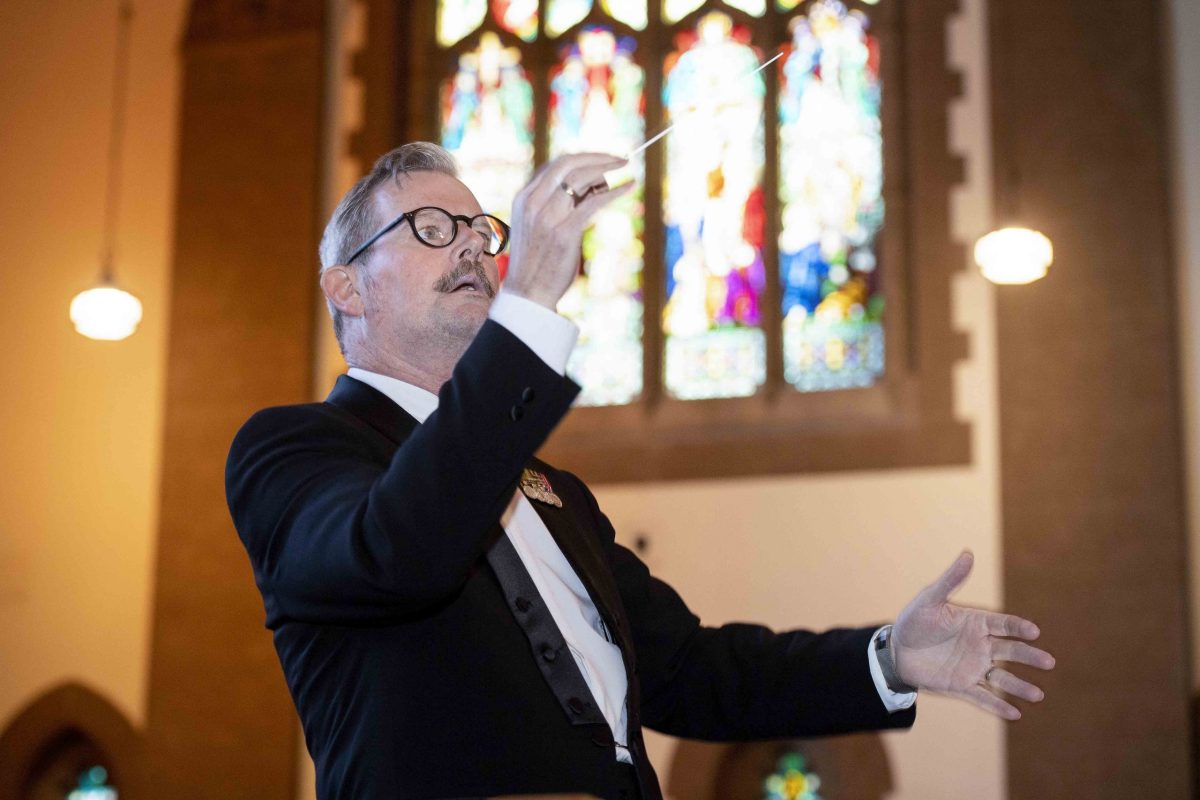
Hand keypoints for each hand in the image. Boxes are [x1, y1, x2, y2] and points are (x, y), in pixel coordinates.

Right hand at [501, 153, 631, 309]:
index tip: (602, 161)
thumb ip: (558, 206)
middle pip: (568, 163)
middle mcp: (533, 202)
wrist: (527, 295)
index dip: (583, 158)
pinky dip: (617, 191)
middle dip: (598, 156)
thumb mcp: (539, 227)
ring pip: (581, 177)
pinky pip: (595, 202)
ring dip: (607, 169)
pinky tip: (631, 185)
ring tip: (626, 173)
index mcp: (524, 198)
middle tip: (621, 158)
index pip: (555, 165)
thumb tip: (592, 189)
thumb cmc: (537, 264)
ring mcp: (548, 216)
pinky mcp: (565, 232)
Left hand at [892, 550, 1054, 719]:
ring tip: (1038, 695)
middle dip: (1029, 657)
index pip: (1003, 624)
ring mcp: (973, 667)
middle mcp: (980, 646)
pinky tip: (1015, 714)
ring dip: (1019, 686)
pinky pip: (983, 697)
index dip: (1018, 627)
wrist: (896, 651)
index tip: (1033, 631)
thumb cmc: (914, 621)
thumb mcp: (930, 599)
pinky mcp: (961, 686)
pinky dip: (997, 705)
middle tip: (1049, 662)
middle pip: (1010, 651)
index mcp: (976, 623)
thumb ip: (951, 580)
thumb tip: (968, 553)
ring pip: (1001, 678)